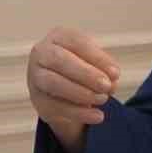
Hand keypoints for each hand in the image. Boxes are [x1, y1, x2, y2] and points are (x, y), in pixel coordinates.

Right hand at [27, 27, 121, 152]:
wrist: (61, 89)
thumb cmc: (81, 67)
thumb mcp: (93, 62)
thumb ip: (103, 68)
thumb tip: (112, 80)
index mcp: (58, 36)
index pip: (76, 42)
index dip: (97, 58)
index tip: (116, 73)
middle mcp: (41, 52)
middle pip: (60, 60)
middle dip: (86, 74)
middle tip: (107, 86)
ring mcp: (35, 76)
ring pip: (53, 83)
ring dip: (81, 93)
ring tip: (103, 99)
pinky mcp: (37, 99)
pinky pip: (56, 106)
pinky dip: (79, 113)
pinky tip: (98, 116)